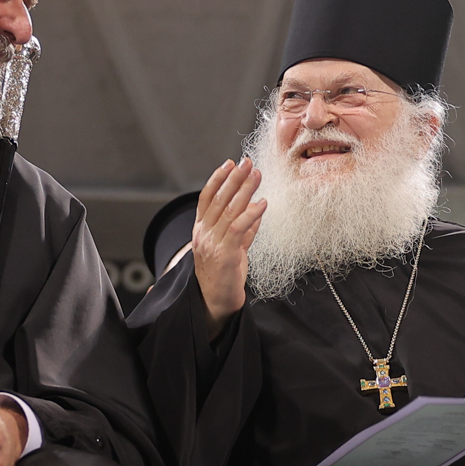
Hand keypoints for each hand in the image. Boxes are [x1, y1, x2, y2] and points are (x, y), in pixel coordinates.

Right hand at [191, 158, 264, 335]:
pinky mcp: (225, 255)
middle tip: (247, 162)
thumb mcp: (232, 248)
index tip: (229, 163)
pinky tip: (263, 203)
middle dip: (234, 179)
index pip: (206, 198)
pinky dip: (252, 214)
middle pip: (219, 200)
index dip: (217, 179)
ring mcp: (212, 244)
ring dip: (245, 190)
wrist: (215, 303)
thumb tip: (256, 211)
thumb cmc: (223, 277)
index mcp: (201, 231)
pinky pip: (239, 229)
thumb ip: (242, 231)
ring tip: (257, 175)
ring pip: (229, 211)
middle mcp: (203, 235)